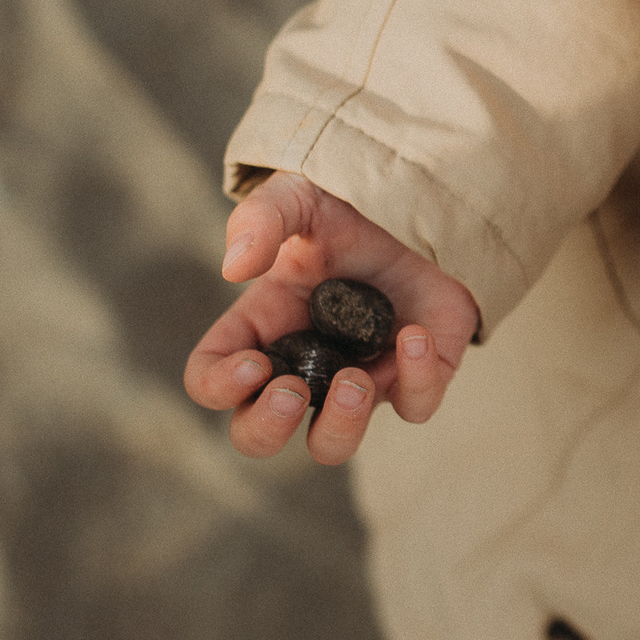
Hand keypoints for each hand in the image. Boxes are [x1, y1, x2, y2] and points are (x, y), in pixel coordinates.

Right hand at [183, 171, 481, 464]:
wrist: (428, 198)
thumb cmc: (353, 203)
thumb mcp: (300, 195)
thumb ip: (262, 219)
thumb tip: (233, 269)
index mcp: (261, 326)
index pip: (211, 380)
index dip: (218, 385)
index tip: (254, 363)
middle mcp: (304, 363)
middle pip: (258, 435)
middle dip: (266, 428)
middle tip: (292, 392)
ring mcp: (359, 376)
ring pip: (332, 444)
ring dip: (339, 427)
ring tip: (353, 381)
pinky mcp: (417, 374)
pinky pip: (414, 405)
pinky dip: (416, 379)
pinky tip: (414, 334)